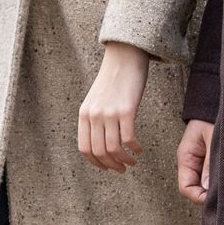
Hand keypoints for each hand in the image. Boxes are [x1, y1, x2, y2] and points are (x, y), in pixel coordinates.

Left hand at [78, 42, 148, 172]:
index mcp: (84, 113)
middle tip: (122, 169)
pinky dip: (135, 148)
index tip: (107, 167)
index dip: (96, 163)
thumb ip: (95, 117)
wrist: (125, 55)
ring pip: (113, 149)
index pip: (85, 148)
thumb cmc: (114, 77)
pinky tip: (139, 149)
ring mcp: (109, 112)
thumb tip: (100, 141)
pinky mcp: (126, 109)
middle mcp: (94, 115)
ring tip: (132, 161)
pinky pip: (129, 138)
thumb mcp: (96, 98)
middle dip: (112, 166)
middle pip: (99, 152)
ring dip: (124, 160)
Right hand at [177, 119, 213, 204]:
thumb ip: (209, 163)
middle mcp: (191, 162)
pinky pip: (212, 176)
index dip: (198, 196)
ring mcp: (200, 162)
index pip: (186, 187)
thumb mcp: (211, 138)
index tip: (214, 198)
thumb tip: (207, 189)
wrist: (215, 102)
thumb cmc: (211, 116)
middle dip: (208, 195)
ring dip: (215, 187)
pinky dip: (219, 180)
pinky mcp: (209, 160)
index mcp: (186, 157)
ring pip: (205, 184)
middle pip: (196, 189)